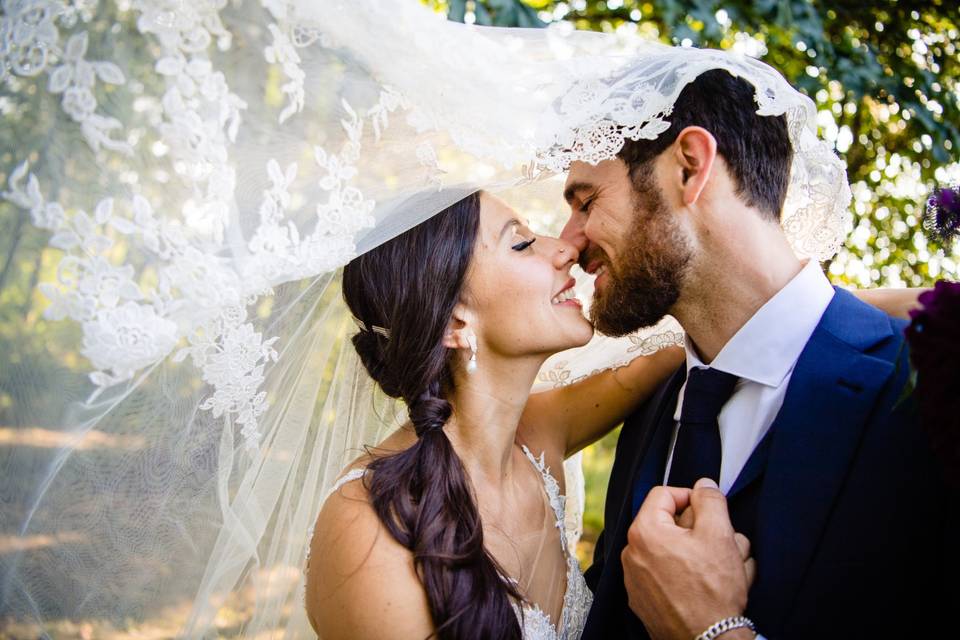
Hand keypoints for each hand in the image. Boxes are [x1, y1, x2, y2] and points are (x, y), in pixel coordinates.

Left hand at [621, 478, 751, 639]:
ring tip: (727, 569)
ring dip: (700, 554)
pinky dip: (689, 575)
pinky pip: (667, 575)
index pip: (664, 494)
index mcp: (644, 532)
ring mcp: (636, 580)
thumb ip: (710, 501)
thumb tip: (703, 486)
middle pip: (670, 524)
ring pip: (673, 552)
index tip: (709, 509)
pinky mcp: (645, 601)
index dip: (690, 496)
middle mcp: (632, 554)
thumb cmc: (712, 591)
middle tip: (726, 543)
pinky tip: (711, 587)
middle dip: (702, 530)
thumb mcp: (718, 534)